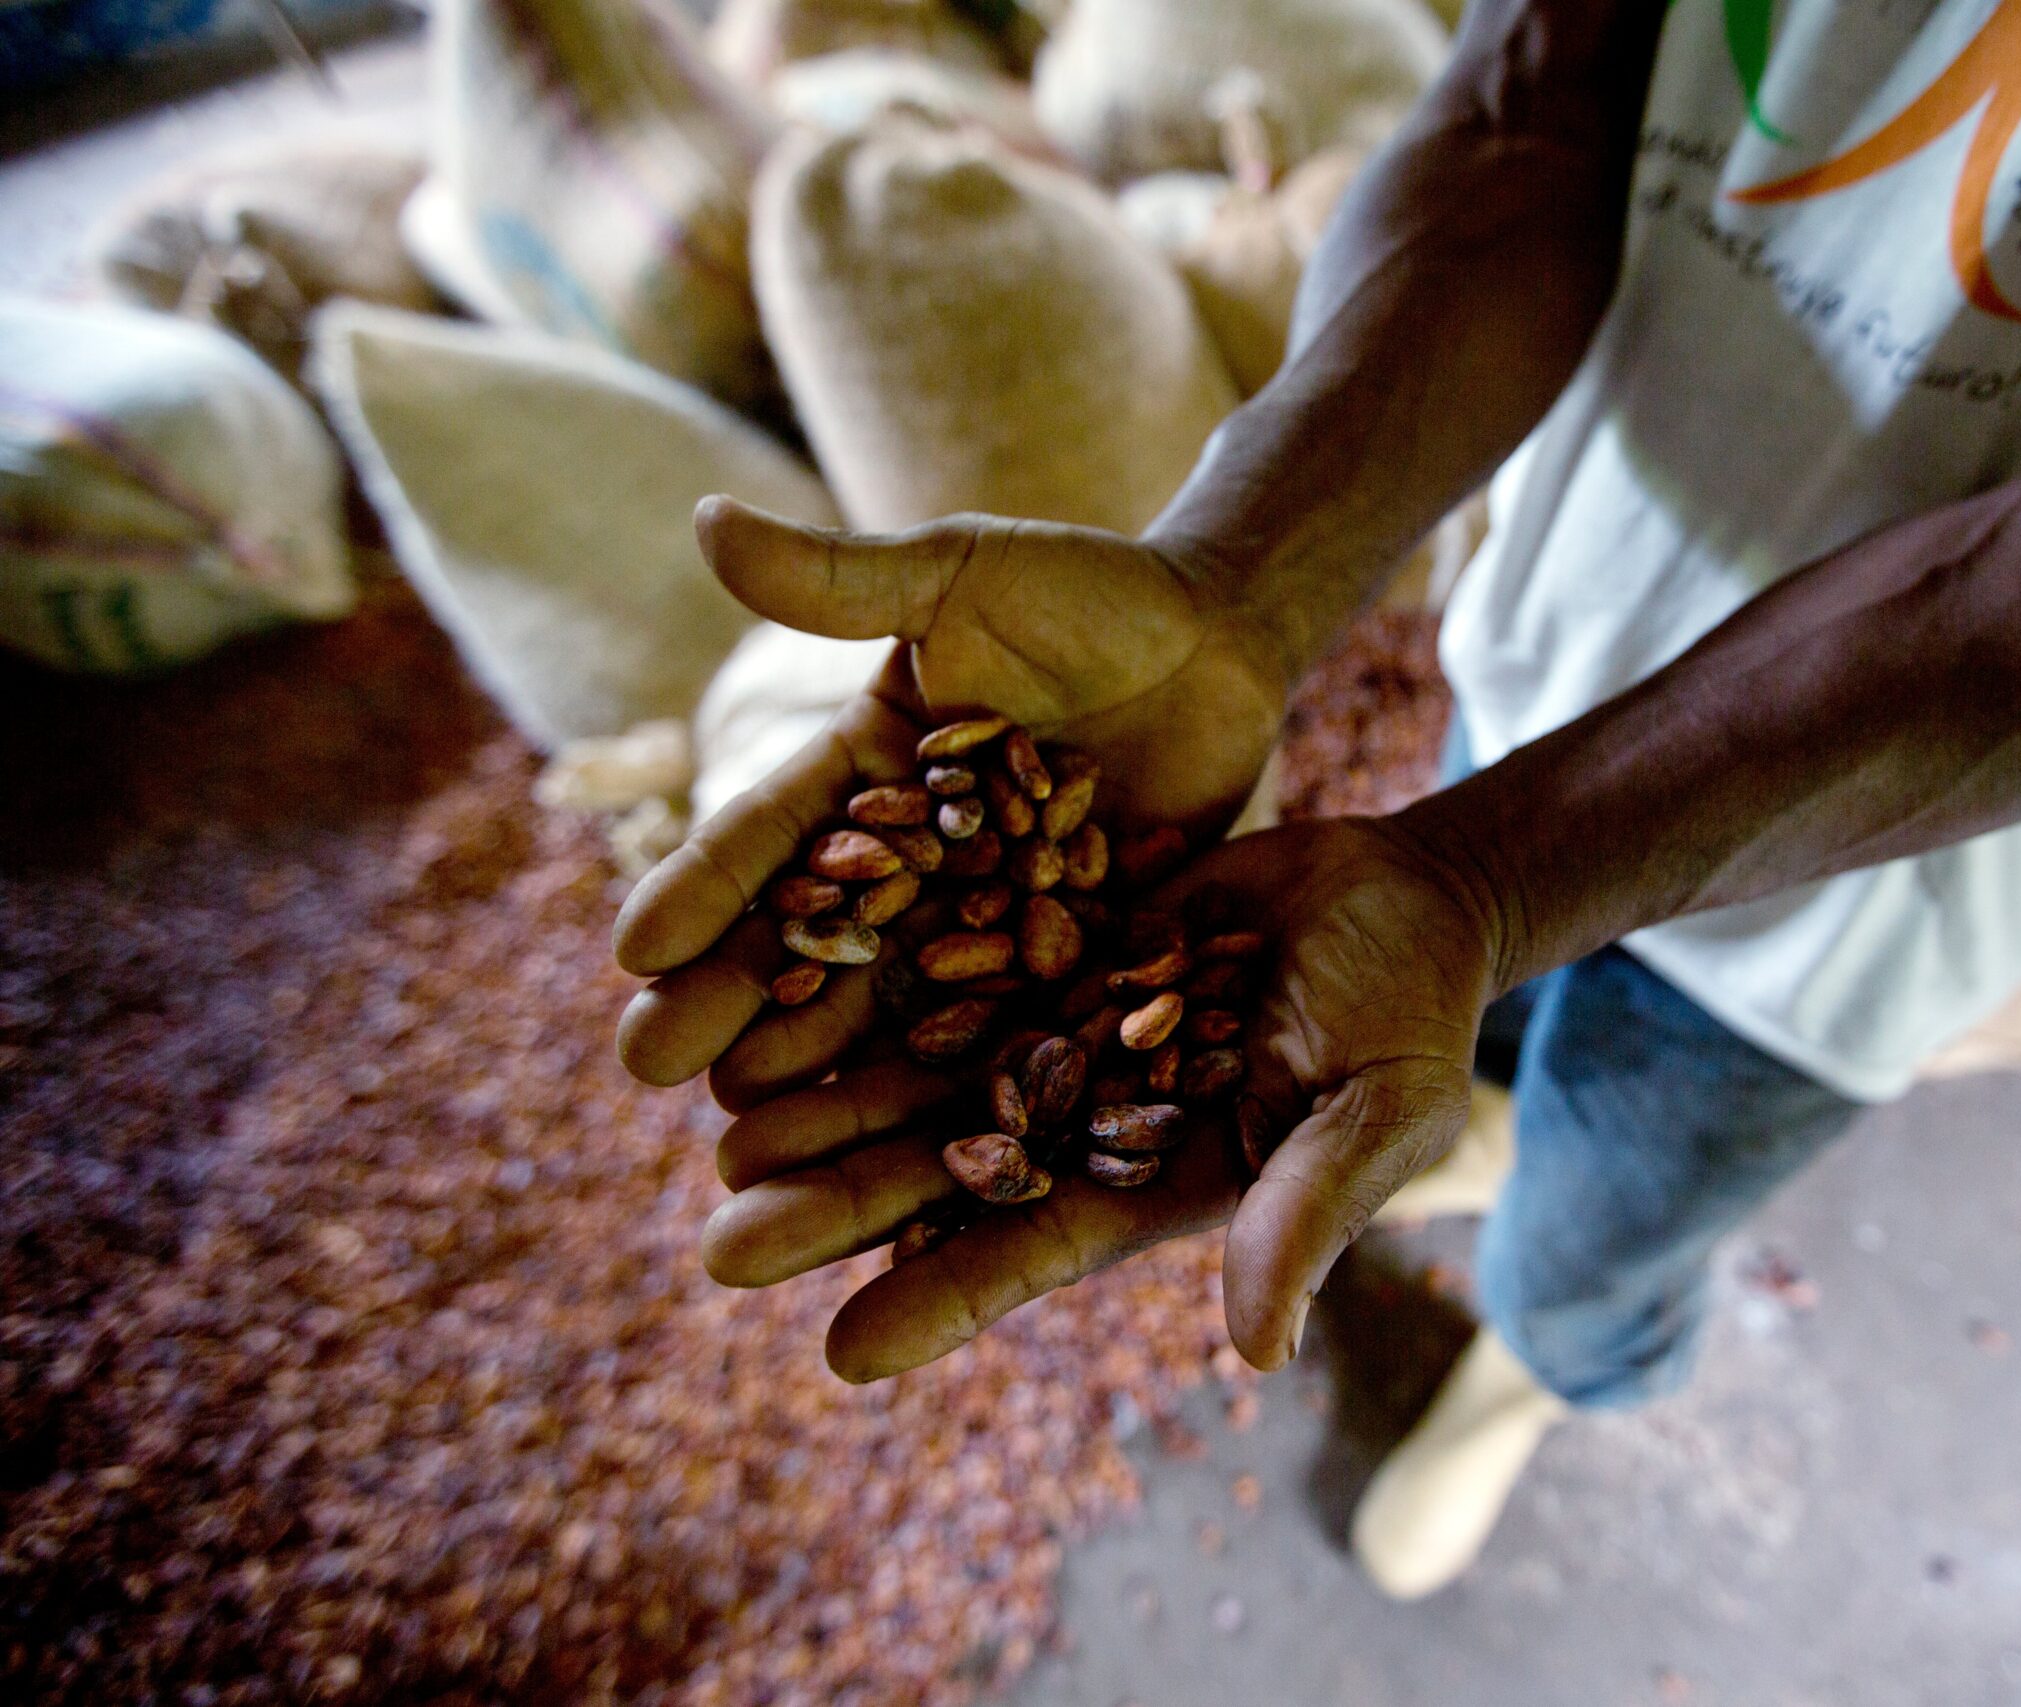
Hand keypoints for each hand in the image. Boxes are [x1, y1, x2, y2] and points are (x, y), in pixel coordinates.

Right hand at [613, 498, 1290, 1108]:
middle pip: (810, 946)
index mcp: (864, 777)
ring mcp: (985, 925)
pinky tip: (907, 1166)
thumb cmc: (1091, 589)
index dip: (704, 893)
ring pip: (891, 1013)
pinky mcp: (1067, 966)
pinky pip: (1007, 1038)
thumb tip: (702, 522)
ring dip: (823, 1079)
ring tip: (750, 1143)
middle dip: (732, 1006)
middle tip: (657, 1073)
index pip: (768, 839)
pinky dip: (958, 1098)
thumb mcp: (964, 570)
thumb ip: (843, 576)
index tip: (634, 953)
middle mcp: (911, 866)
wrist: (1225, 643)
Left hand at [694, 814, 1500, 1376]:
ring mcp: (1059, 1027)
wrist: (1404, 889)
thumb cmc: (1412, 1018)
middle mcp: (1085, 1118)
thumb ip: (1304, 1213)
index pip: (1033, 1254)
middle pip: (947, 1174)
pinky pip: (949, 956)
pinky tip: (781, 983)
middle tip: (721, 1247)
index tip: (841, 1353)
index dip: (942, 1301)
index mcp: (1156, 1183)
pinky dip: (873, 978)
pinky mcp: (1050, 939)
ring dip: (829, 1104)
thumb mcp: (1375, 1112)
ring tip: (717, 1132)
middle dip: (839, 1209)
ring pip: (924, 1072)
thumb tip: (1254, 1351)